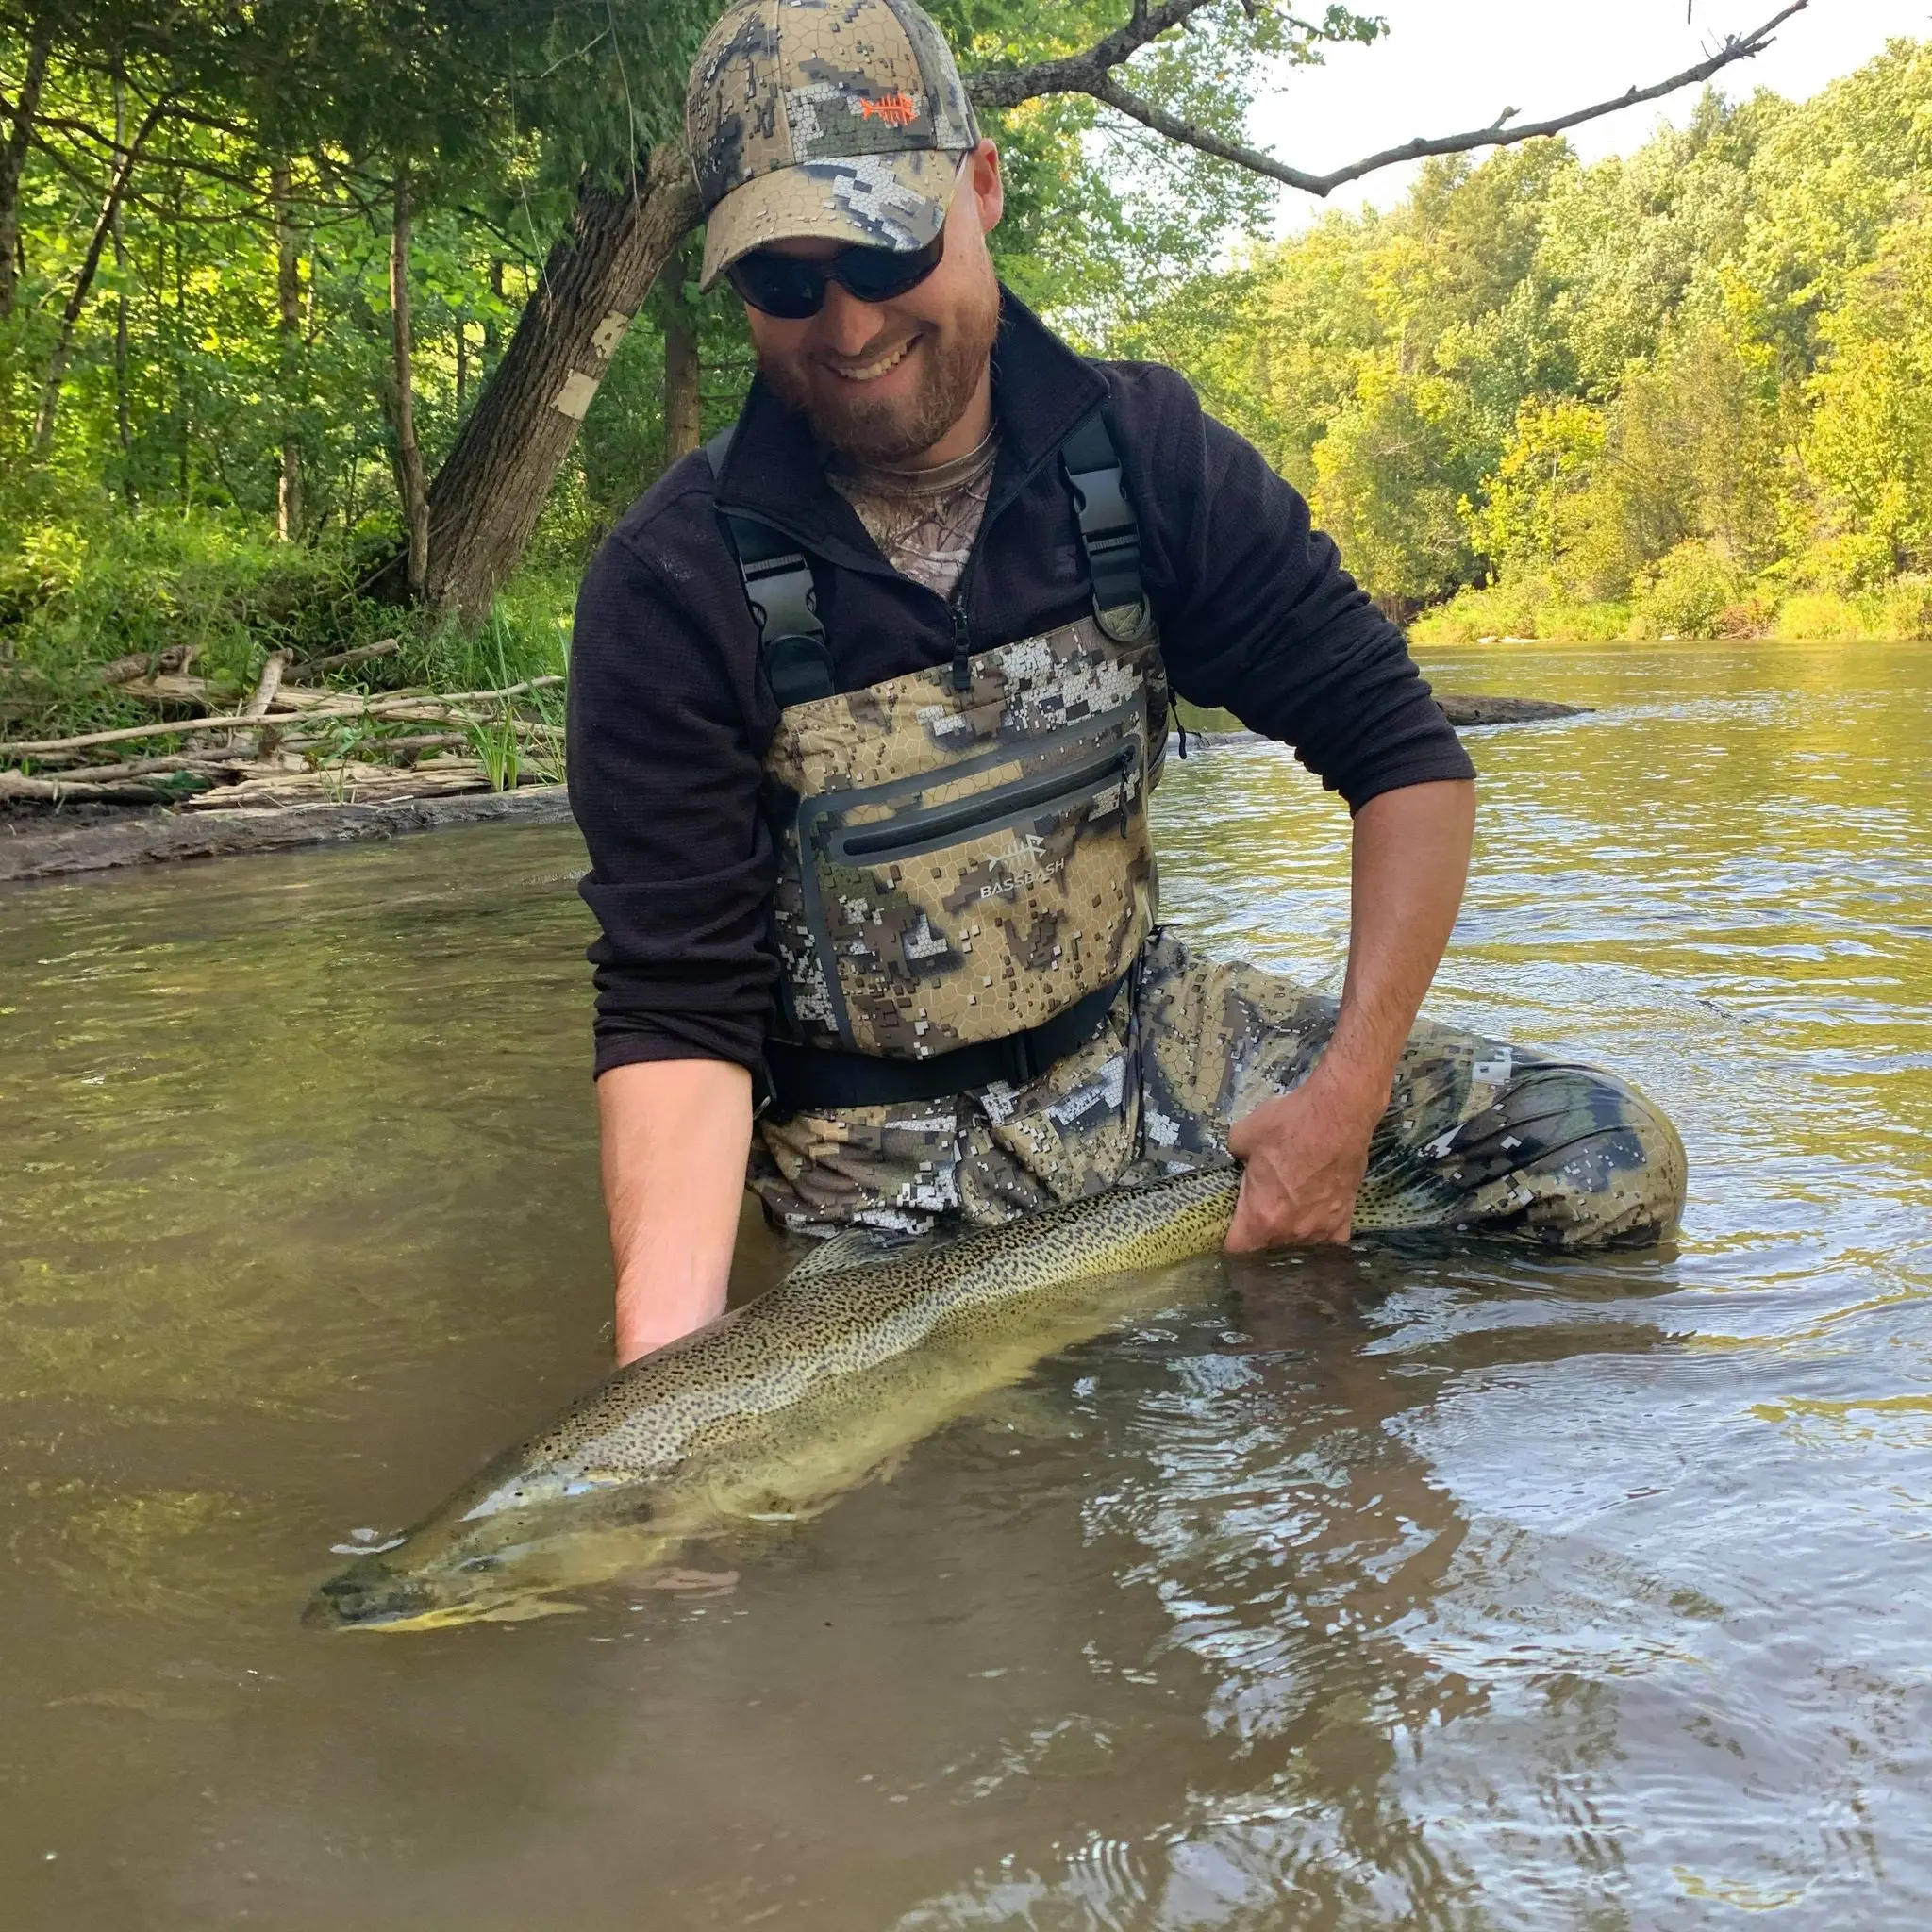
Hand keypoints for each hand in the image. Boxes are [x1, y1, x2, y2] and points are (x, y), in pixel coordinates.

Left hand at [1224, 1071, 1385, 1252]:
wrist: (1339, 1113)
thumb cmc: (1289, 1124)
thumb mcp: (1243, 1135)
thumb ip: (1233, 1156)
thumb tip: (1238, 1160)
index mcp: (1262, 1216)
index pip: (1237, 1247)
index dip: (1228, 1237)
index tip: (1228, 1224)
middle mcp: (1292, 1231)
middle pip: (1267, 1245)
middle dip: (1259, 1230)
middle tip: (1258, 1204)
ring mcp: (1321, 1227)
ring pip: (1297, 1241)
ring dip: (1289, 1228)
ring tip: (1288, 1204)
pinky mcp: (1344, 1218)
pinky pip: (1328, 1235)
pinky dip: (1320, 1227)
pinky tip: (1315, 1211)